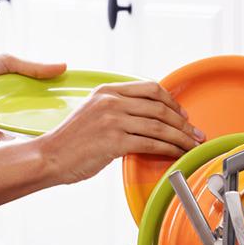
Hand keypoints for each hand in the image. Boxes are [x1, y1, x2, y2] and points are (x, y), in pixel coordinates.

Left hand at [0, 54, 67, 139]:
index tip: (79, 99)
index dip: (64, 96)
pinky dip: (15, 134)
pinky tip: (18, 129)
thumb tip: (64, 67)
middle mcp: (21, 106)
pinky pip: (13, 137)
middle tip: (68, 116)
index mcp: (26, 89)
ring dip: (37, 126)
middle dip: (55, 115)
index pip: (50, 94)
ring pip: (30, 127)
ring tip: (47, 126)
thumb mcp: (7, 64)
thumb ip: (33, 68)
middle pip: (44, 113)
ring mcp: (10, 121)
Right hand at [39, 80, 205, 185]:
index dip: (171, 101)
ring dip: (181, 137)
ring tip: (192, 145)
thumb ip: (117, 108)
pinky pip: (151, 143)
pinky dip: (169, 149)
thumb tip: (147, 116)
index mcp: (107, 90)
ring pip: (160, 126)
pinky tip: (176, 154)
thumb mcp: (92, 111)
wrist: (49, 156)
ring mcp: (112, 120)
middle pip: (159, 107)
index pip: (150, 88)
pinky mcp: (114, 141)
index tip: (182, 114)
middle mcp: (111, 101)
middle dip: (182, 121)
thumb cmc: (71, 140)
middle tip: (195, 132)